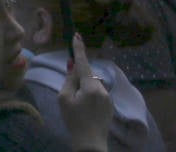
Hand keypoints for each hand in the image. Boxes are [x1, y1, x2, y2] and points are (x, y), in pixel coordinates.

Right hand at [58, 34, 113, 151]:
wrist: (90, 143)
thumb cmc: (74, 121)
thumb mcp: (64, 99)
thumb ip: (69, 80)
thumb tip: (73, 66)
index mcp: (90, 85)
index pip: (83, 62)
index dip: (79, 48)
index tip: (77, 35)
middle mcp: (102, 88)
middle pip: (87, 75)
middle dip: (78, 78)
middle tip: (70, 94)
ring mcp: (108, 97)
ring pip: (92, 85)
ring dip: (84, 88)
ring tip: (77, 107)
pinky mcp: (110, 105)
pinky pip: (98, 94)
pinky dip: (90, 96)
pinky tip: (85, 110)